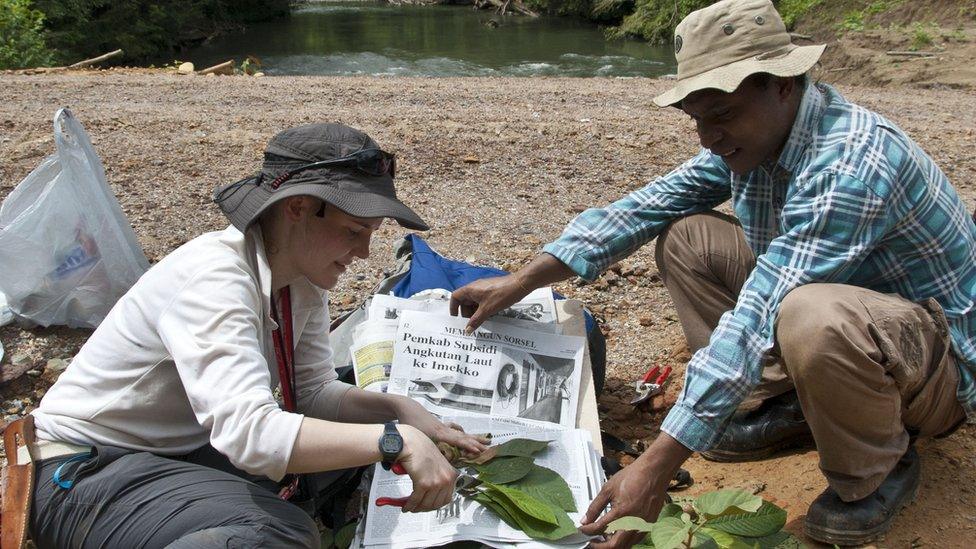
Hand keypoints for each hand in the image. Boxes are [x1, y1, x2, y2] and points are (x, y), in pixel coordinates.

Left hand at [395, 397, 489, 455]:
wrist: (407, 407)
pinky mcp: (441, 426)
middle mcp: (444, 429)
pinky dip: (463, 433)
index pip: (457, 440)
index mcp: (438, 433)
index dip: (467, 446)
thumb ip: (423, 450)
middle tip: (489, 448)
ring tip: (486, 441)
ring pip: (462, 433)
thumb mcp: (414, 439)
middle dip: (477, 443)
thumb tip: (430, 464)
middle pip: (464, 436)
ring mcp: (444, 427)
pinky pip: (456, 430)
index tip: (478, 451)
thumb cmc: (408, 423)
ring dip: (474, 438)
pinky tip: (465, 434)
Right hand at [397, 425, 458, 512]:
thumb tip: (432, 494)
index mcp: (451, 474)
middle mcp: (446, 479)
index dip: (435, 504)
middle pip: (437, 504)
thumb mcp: (437, 464)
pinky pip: (416, 500)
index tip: (428, 505)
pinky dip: (410, 505)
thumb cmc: (420, 449)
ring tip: (410, 507)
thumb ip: (438, 477)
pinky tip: (406, 506)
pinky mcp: (424, 484)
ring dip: (417, 508)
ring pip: (426, 504)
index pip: (447, 498)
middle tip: (417, 508)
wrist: (410, 442)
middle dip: (425, 508)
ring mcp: (436, 482)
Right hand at [450, 274, 529, 331]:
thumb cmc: (501, 295)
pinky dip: (482, 309)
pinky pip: (481, 301)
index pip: (455, 297)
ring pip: (474, 302)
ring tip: (479, 322)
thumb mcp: (487, 310)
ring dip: (475, 312)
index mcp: (470, 289)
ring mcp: (483, 289)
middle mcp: (474, 288)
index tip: (456, 318)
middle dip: (466, 313)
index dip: (453, 308)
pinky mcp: (490, 291)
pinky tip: (487, 317)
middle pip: (464, 301)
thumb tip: (467, 330)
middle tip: (470, 324)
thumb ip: (476, 320)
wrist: (518, 285)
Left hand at [580, 434, 691, 548]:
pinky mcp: (648, 526)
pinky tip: (616, 533)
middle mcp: (633, 523)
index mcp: (621, 513)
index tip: (582, 530)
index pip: (599, 529)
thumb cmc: (634, 477)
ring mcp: (642, 526)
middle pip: (613, 546)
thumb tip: (586, 519)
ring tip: (602, 537)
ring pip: (625, 546)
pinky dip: (623, 541)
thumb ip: (595, 507)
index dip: (587, 531)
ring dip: (611, 544)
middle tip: (590, 540)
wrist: (654, 473)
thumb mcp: (608, 489)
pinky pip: (634, 541)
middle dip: (599, 545)